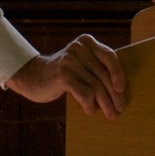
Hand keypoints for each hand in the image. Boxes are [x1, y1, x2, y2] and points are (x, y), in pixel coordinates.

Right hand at [6, 35, 128, 117]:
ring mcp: (70, 61)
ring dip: (105, 104)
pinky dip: (90, 105)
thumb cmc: (63, 74)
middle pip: (103, 74)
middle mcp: (79, 48)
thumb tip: (120, 89)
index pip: (109, 56)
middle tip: (119, 109)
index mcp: (86, 41)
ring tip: (110, 114)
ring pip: (96, 86)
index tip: (122, 89)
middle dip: (114, 95)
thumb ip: (96, 67)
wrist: (33, 77)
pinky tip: (90, 111)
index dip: (118, 73)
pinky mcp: (63, 75)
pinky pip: (85, 93)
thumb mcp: (80, 63)